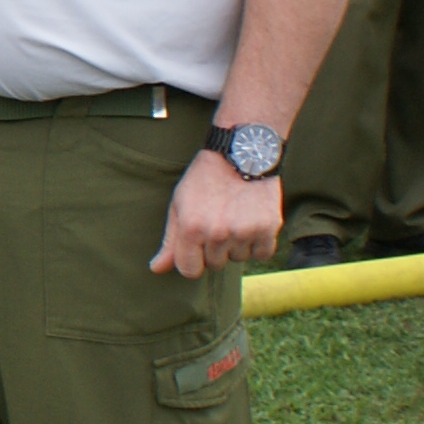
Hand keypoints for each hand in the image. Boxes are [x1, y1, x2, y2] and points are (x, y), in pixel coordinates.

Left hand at [151, 153, 282, 277]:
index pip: (189, 270)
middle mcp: (217, 233)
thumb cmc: (205, 178)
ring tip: (236, 215)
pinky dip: (259, 242)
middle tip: (219, 220)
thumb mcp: (179, 204)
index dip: (192, 260)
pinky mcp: (268, 228)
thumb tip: (156, 269)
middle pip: (215, 265)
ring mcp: (244, 232)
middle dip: (215, 249)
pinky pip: (262, 253)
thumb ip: (170, 240)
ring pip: (239, 258)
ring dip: (237, 244)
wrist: (242, 153)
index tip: (197, 246)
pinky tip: (252, 220)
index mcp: (191, 228)